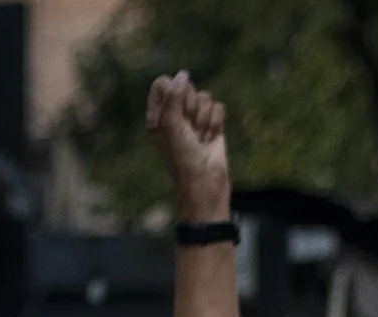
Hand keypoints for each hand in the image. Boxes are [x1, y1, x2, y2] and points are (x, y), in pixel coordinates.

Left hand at [145, 72, 229, 221]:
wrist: (204, 180)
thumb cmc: (182, 156)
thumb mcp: (170, 125)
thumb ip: (174, 96)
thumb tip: (183, 74)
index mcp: (159, 111)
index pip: (164, 84)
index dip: (172, 92)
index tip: (174, 111)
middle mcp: (177, 112)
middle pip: (187, 89)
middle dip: (191, 109)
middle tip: (189, 129)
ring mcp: (196, 118)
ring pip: (205, 99)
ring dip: (204, 120)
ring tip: (201, 137)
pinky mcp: (214, 125)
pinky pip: (219, 108)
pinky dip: (216, 123)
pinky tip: (211, 138)